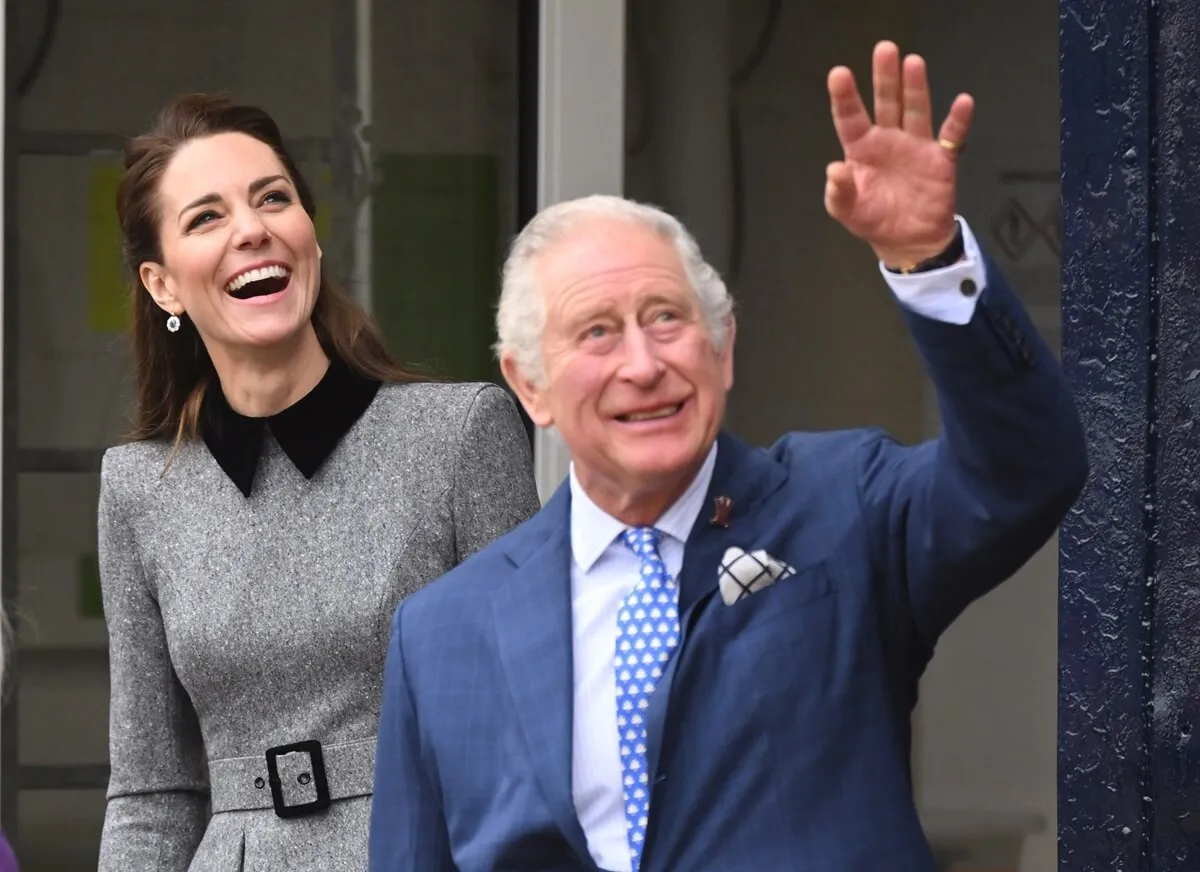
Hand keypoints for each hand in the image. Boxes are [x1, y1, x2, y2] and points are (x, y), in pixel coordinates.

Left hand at [825, 40, 974, 268]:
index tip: (839, 73)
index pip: (850, 118)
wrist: (908, 243)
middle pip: (886, 103)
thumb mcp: (847, 211)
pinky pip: (951, 137)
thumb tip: (833, 169)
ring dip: (915, 88)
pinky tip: (963, 102)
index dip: (845, 97)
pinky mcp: (940, 160)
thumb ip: (839, 192)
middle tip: (884, 49)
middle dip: (885, 78)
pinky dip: (958, 121)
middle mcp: (889, 140)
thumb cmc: (873, 220)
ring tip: (913, 63)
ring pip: (916, 111)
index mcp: (862, 149)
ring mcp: (916, 147)